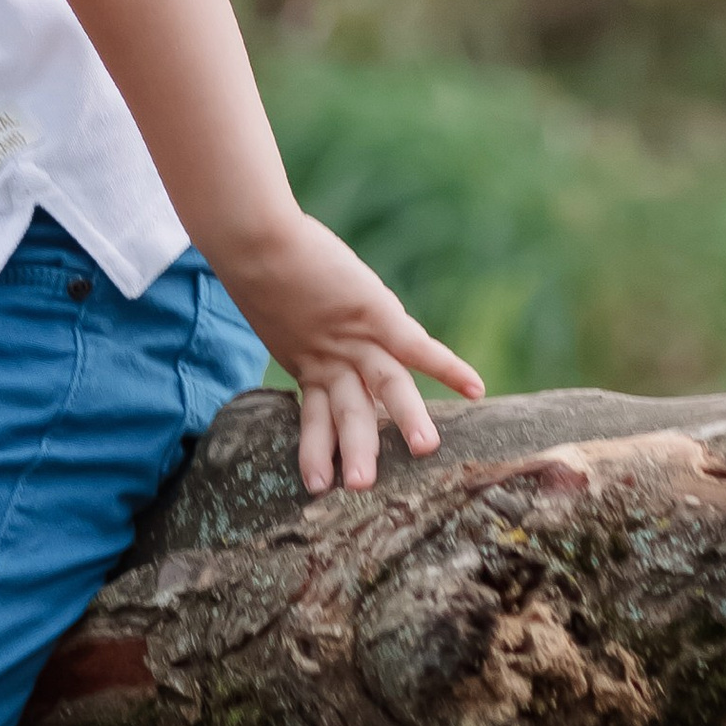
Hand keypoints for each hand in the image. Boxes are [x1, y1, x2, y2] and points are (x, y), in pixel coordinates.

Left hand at [225, 213, 485, 498]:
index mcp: (306, 362)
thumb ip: (286, 324)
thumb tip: (287, 324)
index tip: (317, 484)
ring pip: (386, 386)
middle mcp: (331, 358)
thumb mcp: (265, 306)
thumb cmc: (252, 263)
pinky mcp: (373, 311)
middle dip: (356, 451)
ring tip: (426, 449)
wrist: (250, 238)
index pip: (319, 415)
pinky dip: (447, 365)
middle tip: (358, 488)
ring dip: (407, 418)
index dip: (319, 448)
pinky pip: (416, 343)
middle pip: (348, 412)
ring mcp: (354, 336)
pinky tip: (476, 388)